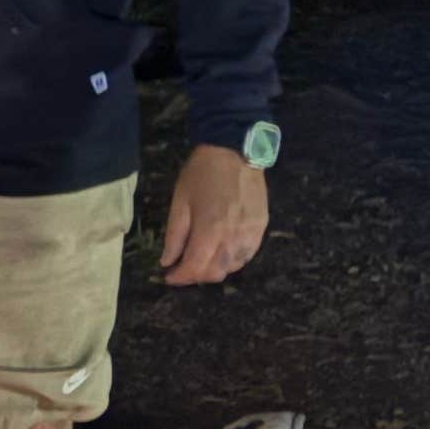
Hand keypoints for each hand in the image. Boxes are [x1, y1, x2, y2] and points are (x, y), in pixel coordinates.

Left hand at [161, 144, 267, 286]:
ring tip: (201, 260)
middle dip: (195, 276)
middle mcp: (233, 238)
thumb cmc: (202, 174)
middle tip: (182, 268)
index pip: (194, 267)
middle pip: (215, 273)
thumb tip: (167, 261)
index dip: (179, 277)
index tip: (168, 275)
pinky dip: (232, 261)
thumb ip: (174, 236)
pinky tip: (221, 252)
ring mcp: (251, 234)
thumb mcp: (180, 202)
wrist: (235, 151)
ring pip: (232, 267)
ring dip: (214, 270)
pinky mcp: (261, 228)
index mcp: (210, 231)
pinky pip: (247, 256)